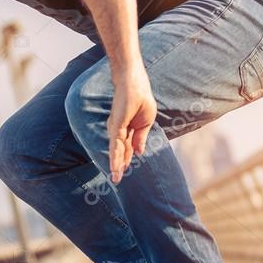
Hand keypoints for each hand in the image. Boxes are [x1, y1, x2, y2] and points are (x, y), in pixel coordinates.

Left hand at [107, 67, 156, 183]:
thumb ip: (140, 137)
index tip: (124, 172)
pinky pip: (116, 144)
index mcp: (128, 128)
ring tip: (116, 178)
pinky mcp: (117, 125)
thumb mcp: (146, 121)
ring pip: (116, 150)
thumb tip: (138, 153)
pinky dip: (115, 156)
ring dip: (116, 165)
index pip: (126, 147)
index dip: (125, 160)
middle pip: (120, 151)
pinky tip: (116, 166)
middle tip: (117, 181)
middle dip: (119, 166)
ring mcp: (117, 127)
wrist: (134, 81)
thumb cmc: (140, 96)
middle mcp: (119, 129)